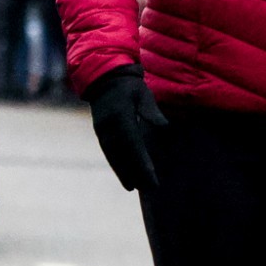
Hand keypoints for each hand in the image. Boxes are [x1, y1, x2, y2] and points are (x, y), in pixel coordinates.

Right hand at [85, 66, 166, 191]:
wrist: (104, 76)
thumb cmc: (130, 86)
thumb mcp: (144, 94)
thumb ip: (152, 112)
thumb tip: (166, 128)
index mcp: (121, 116)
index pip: (133, 144)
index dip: (142, 162)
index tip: (151, 177)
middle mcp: (108, 126)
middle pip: (122, 154)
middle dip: (133, 172)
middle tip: (147, 189)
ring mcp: (102, 129)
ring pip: (113, 156)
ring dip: (122, 172)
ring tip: (132, 188)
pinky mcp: (99, 131)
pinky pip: (108, 152)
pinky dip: (115, 165)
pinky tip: (122, 175)